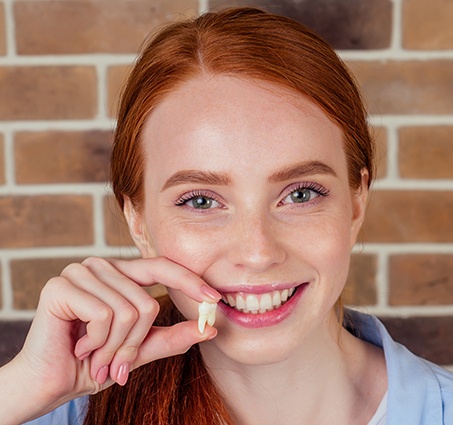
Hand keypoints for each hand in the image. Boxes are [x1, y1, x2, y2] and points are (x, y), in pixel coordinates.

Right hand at [8, 257, 219, 417]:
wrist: (49, 383)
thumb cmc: (94, 363)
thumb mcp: (140, 350)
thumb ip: (172, 337)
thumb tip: (210, 328)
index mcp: (120, 274)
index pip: (162, 267)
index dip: (190, 281)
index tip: (215, 299)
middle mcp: (102, 266)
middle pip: (147, 302)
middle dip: (134, 344)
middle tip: (115, 364)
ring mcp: (81, 272)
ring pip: (128, 311)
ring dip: (114, 348)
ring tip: (94, 356)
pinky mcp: (61, 285)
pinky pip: (104, 315)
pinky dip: (97, 342)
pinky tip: (79, 346)